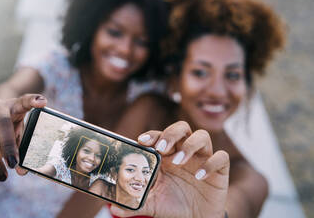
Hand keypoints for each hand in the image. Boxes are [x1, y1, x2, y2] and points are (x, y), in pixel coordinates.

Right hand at [0, 94, 46, 180]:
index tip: (42, 103)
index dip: (33, 100)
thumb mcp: (22, 131)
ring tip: (2, 177)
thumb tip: (22, 172)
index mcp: (17, 105)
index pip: (26, 100)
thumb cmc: (12, 124)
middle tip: (14, 166)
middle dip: (8, 147)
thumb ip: (24, 148)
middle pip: (3, 124)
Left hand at [110, 121, 229, 217]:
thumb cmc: (172, 205)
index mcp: (168, 155)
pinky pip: (221, 158)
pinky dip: (211, 164)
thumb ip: (134, 203)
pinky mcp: (220, 169)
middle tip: (162, 148)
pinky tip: (200, 176)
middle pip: (181, 128)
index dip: (152, 135)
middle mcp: (185, 151)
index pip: (160, 136)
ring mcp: (203, 158)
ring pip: (202, 136)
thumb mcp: (152, 204)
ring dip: (190, 145)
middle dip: (171, 134)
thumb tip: (114, 208)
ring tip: (179, 161)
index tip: (141, 141)